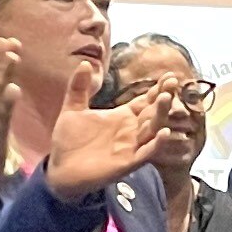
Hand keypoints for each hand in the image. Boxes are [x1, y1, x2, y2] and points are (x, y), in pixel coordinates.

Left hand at [44, 84, 171, 200]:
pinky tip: (165, 132)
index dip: (157, 89)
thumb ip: (78, 87)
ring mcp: (131, 147)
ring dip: (161, 114)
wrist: (60, 170)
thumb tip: (84, 62)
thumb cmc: (69, 141)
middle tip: (172, 82)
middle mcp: (130, 131)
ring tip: (166, 97)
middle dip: (163, 97)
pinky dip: (156, 143)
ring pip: (152, 129)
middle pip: (153, 112)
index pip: (145, 101)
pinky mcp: (127, 162)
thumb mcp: (72, 109)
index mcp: (122, 117)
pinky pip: (146, 152)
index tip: (169, 75)